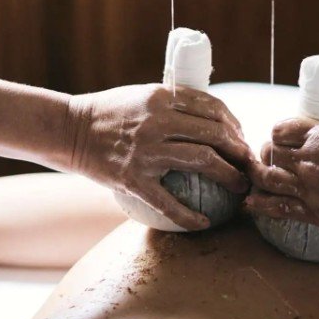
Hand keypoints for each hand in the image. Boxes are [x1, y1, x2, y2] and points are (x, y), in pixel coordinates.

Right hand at [67, 84, 251, 229]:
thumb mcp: (143, 95)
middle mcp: (157, 122)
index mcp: (162, 98)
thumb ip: (174, 102)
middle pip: (214, 134)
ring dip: (229, 175)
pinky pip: (168, 203)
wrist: (70, 130)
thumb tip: (212, 115)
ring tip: (240, 186)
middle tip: (248, 163)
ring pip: (201, 161)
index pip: (212, 107)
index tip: (241, 138)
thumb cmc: (109, 112)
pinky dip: (190, 216)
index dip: (235, 124)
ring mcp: (145, 151)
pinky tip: (204, 223)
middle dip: (240, 150)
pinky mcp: (132, 179)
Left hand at [245, 118, 318, 235]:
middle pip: (271, 153)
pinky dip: (260, 205)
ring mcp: (309, 187)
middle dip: (267, 155)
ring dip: (259, 177)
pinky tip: (250, 205)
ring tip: (257, 179)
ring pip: (267, 179)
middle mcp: (309, 158)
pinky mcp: (314, 212)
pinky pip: (277, 208)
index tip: (282, 140)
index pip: (282, 129)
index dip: (279, 134)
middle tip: (269, 160)